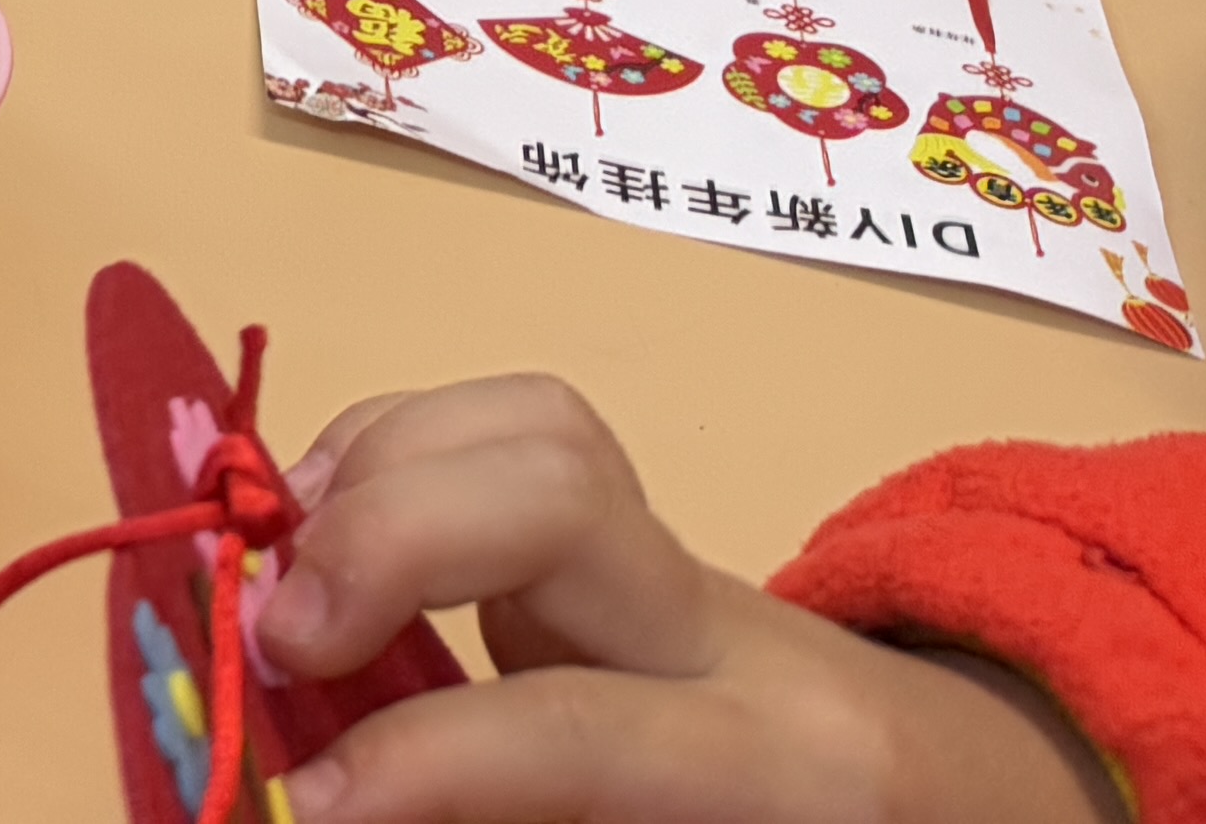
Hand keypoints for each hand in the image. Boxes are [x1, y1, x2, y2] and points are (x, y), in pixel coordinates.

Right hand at [264, 378, 1114, 823]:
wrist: (933, 804)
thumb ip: (509, 818)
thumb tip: (326, 803)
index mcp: (773, 764)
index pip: (579, 727)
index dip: (421, 761)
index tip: (301, 800)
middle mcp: (733, 628)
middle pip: (565, 496)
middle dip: (390, 540)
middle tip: (273, 634)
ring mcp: (674, 549)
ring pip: (539, 427)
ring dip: (372, 468)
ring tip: (286, 571)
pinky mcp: (617, 517)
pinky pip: (500, 422)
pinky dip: (381, 452)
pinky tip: (325, 527)